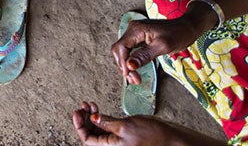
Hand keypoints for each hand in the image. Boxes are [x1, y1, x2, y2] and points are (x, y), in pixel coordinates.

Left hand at [72, 102, 189, 145]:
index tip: (77, 111)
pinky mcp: (123, 136)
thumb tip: (92, 119)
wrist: (170, 138)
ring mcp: (118, 142)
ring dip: (92, 117)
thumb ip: (106, 123)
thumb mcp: (125, 126)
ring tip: (91, 105)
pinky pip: (107, 130)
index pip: (87, 139)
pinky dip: (101, 119)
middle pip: (91, 135)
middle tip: (84, 106)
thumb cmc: (151, 136)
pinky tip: (99, 110)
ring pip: (98, 131)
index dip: (79, 125)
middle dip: (85, 119)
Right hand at [111, 17, 198, 84]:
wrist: (187, 28)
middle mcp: (132, 29)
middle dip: (124, 66)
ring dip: (126, 65)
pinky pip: (129, 50)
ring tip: (135, 78)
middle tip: (134, 80)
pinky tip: (135, 69)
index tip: (130, 76)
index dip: (123, 63)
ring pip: (123, 51)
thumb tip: (129, 66)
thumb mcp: (162, 47)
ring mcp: (135, 33)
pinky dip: (130, 61)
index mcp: (136, 29)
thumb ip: (144, 56)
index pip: (121, 47)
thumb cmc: (178, 35)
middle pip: (119, 49)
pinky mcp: (138, 37)